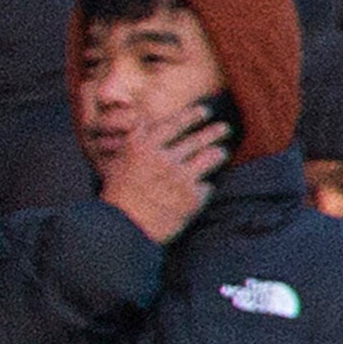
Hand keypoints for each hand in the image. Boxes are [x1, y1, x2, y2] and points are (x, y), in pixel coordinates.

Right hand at [96, 99, 226, 250]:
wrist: (120, 232)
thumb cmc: (117, 198)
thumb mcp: (117, 163)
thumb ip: (136, 143)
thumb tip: (146, 122)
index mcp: (141, 146)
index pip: (175, 122)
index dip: (194, 115)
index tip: (205, 111)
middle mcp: (163, 157)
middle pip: (199, 137)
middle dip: (216, 131)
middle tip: (225, 128)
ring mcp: (180, 177)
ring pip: (212, 156)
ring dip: (219, 154)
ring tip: (222, 153)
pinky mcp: (192, 198)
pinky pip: (208, 186)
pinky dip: (204, 189)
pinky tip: (201, 191)